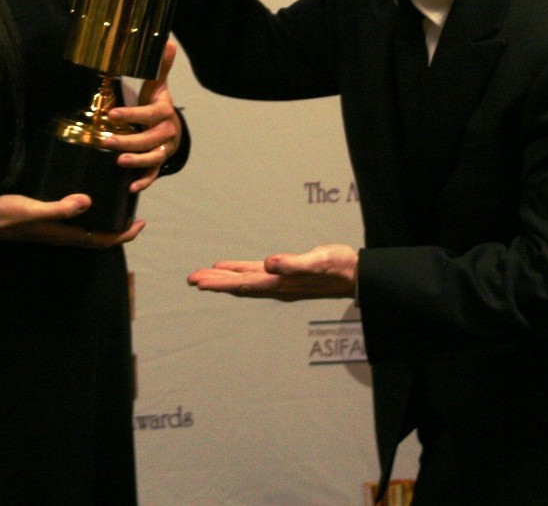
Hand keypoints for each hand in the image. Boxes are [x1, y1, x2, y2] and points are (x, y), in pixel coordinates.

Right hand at [0, 193, 143, 247]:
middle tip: (134, 213)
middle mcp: (63, 234)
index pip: (101, 240)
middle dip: (119, 229)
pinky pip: (75, 222)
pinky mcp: (47, 221)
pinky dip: (89, 214)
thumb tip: (88, 202)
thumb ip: (59, 208)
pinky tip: (87, 199)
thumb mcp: (33, 209)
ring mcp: (55, 229)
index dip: (123, 234)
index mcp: (64, 234)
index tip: (140, 222)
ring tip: (117, 205)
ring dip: (105, 221)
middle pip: (98, 237)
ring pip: (88, 230)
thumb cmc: (7, 216)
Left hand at [102, 41, 180, 192]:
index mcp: (164, 112)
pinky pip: (154, 174)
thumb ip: (160, 67)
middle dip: (129, 141)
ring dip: (137, 162)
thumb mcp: (158, 86)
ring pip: (153, 158)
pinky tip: (130, 187)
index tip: (112, 114)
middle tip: (107, 141)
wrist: (173, 126)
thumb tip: (167, 41)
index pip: (148, 114)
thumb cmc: (158, 104)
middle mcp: (166, 132)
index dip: (132, 114)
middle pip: (149, 139)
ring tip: (119, 162)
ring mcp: (164, 149)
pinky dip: (144, 181)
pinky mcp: (160, 163)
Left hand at [187, 245, 358, 300]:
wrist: (356, 275)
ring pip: (244, 281)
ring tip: (202, 277)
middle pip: (239, 286)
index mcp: (280, 283)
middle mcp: (276, 285)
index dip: (220, 283)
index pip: (243, 284)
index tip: (199, 282)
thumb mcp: (317, 261)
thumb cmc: (338, 267)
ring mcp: (280, 282)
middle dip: (215, 283)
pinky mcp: (285, 276)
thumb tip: (269, 263)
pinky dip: (239, 272)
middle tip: (191, 280)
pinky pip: (255, 275)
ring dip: (223, 280)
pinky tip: (230, 269)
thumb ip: (293, 264)